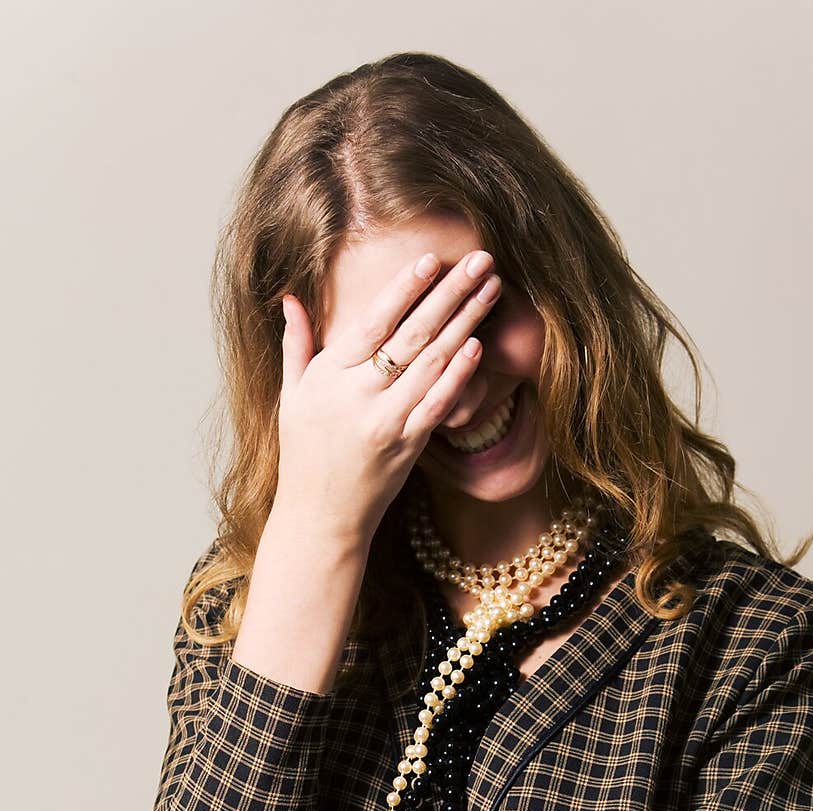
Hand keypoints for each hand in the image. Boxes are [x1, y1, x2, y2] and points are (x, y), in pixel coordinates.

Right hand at [273, 248, 501, 544]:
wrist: (320, 517)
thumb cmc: (304, 454)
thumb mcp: (292, 396)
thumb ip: (297, 345)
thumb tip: (290, 299)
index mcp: (329, 376)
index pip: (372, 322)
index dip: (404, 288)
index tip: (432, 259)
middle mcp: (358, 396)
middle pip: (412, 334)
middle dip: (450, 293)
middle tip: (481, 260)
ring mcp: (386, 422)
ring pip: (432, 363)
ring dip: (466, 322)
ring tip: (491, 289)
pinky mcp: (408, 446)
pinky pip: (438, 404)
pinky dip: (458, 374)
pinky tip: (478, 346)